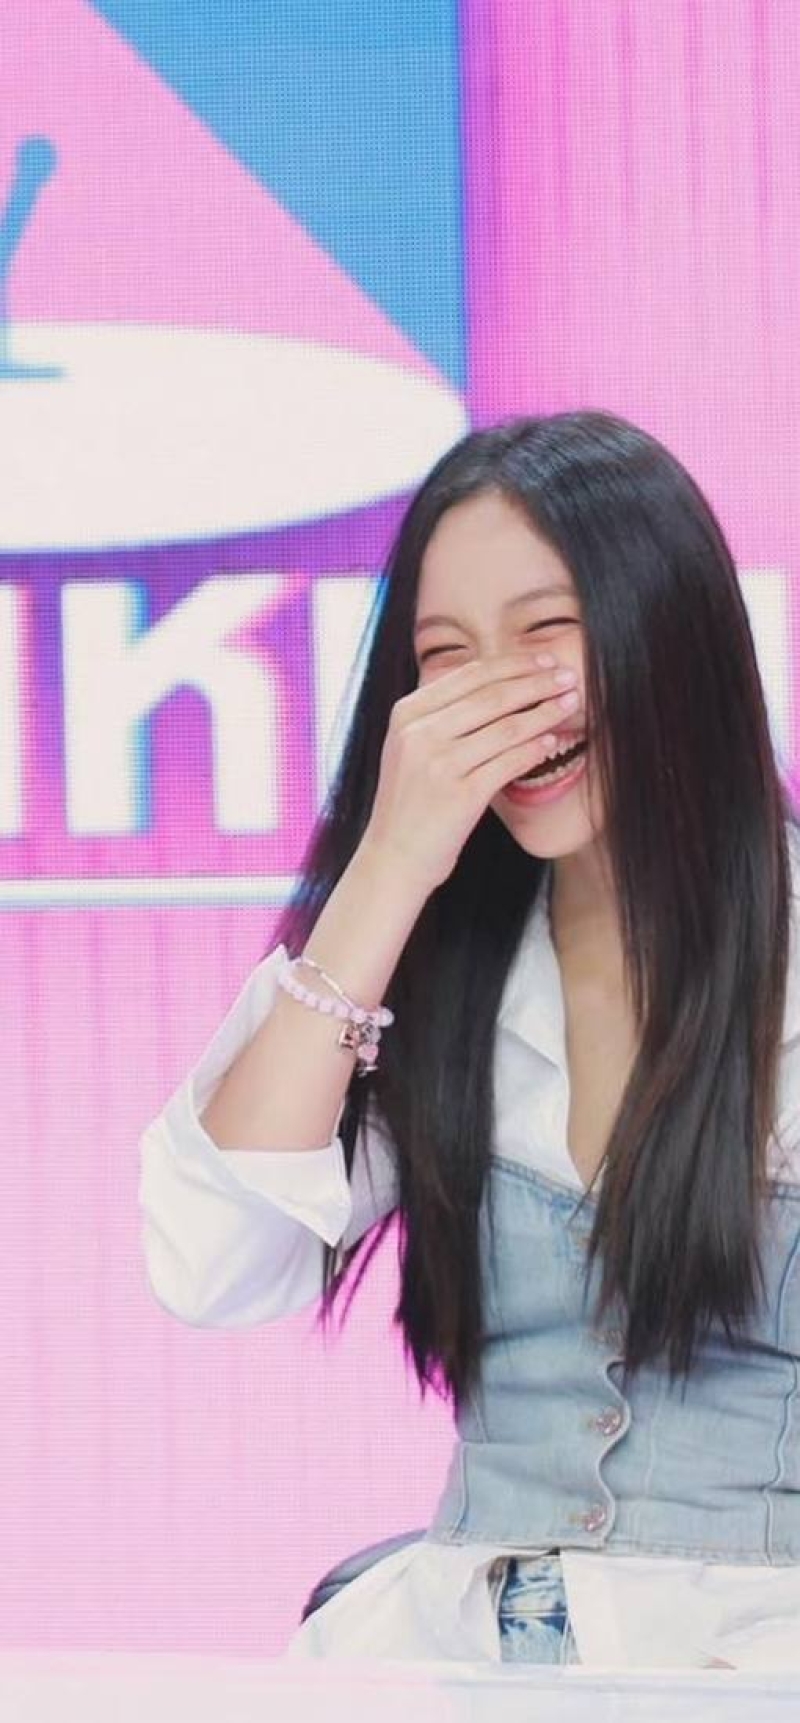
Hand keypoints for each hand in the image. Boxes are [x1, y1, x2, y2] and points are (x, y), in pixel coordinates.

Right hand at [360, 652, 582, 894]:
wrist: (393, 857)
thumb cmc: (411, 803)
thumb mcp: (410, 748)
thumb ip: (442, 715)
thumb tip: (500, 683)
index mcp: (407, 714)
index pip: (470, 675)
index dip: (514, 664)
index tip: (544, 661)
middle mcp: (420, 733)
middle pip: (492, 695)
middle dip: (537, 682)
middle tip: (568, 675)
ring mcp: (438, 764)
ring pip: (506, 726)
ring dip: (545, 712)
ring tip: (570, 703)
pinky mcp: (460, 795)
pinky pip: (509, 762)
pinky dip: (535, 748)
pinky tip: (553, 742)